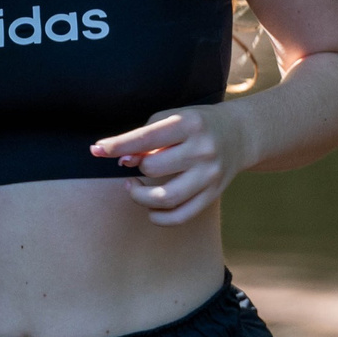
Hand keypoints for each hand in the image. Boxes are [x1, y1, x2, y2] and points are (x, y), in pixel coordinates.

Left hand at [91, 107, 245, 224]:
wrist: (240, 134)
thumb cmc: (197, 124)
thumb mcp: (174, 118)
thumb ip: (147, 136)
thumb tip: (122, 160)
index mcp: (189, 124)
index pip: (146, 138)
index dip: (118, 146)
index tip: (97, 150)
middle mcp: (202, 150)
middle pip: (153, 168)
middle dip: (136, 167)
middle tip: (133, 163)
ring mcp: (209, 175)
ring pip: (165, 198)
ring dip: (140, 196)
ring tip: (133, 187)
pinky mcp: (212, 194)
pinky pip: (180, 216)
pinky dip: (158, 217)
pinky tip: (149, 208)